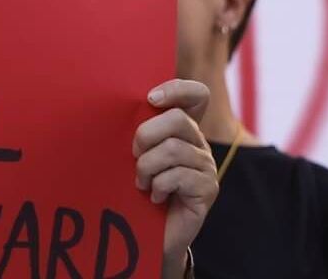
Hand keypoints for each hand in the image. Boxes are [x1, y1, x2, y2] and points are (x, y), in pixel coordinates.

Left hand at [134, 79, 217, 276]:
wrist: (149, 237)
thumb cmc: (137, 193)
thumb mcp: (137, 157)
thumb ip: (140, 134)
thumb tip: (120, 109)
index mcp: (184, 130)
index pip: (197, 96)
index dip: (178, 89)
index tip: (150, 99)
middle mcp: (199, 144)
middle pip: (178, 119)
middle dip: (146, 135)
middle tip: (134, 156)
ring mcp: (206, 167)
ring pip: (173, 149)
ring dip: (147, 168)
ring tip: (141, 184)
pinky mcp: (208, 189)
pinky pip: (178, 176)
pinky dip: (158, 186)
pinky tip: (155, 197)